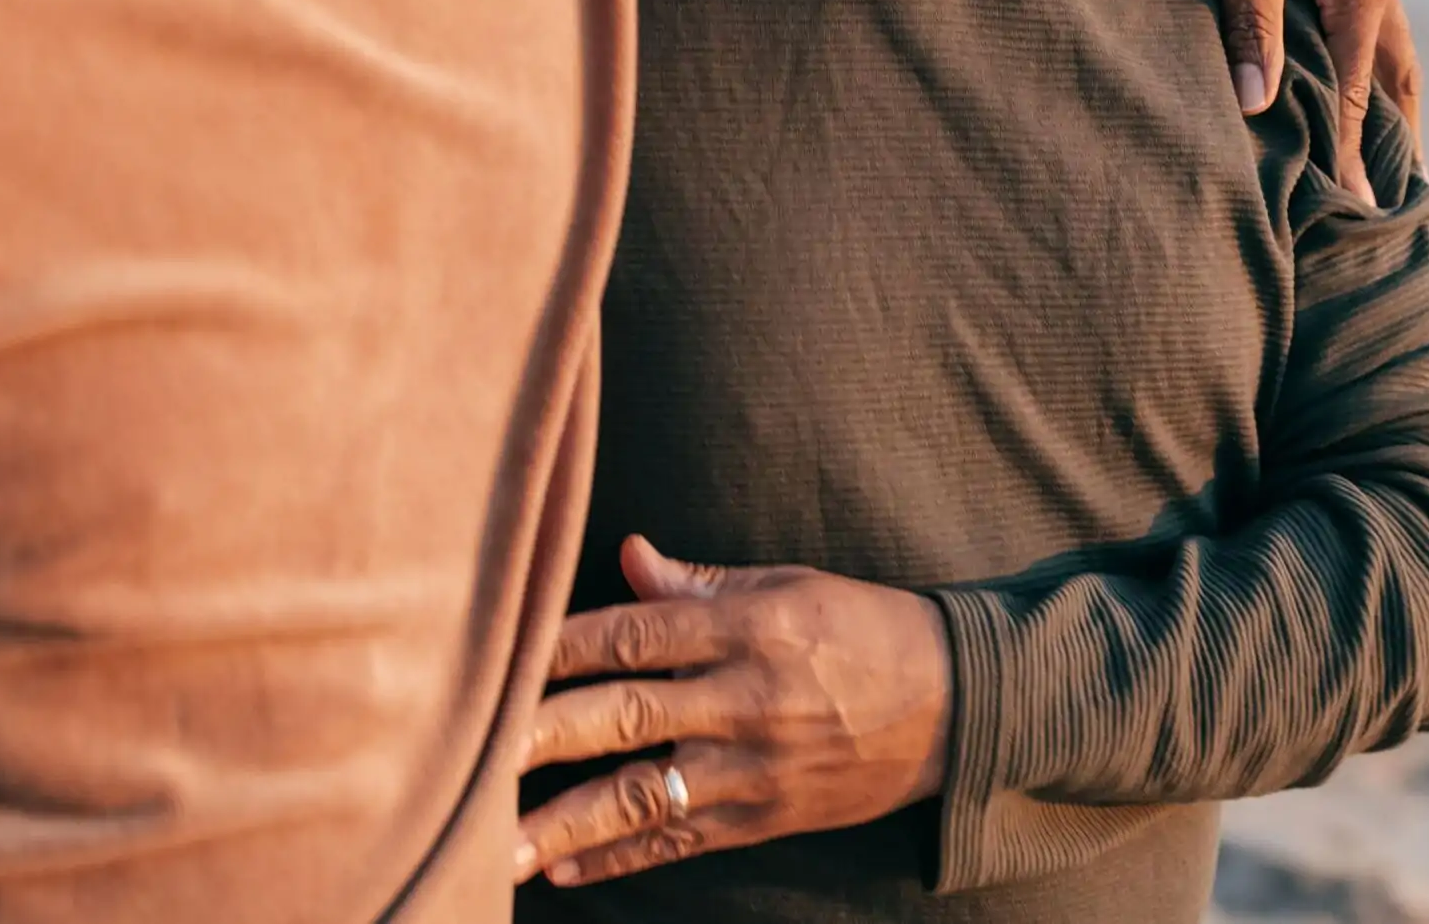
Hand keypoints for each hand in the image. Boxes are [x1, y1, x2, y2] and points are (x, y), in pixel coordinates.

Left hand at [515, 537, 952, 888]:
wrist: (956, 705)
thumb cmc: (865, 629)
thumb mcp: (792, 585)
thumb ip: (702, 584)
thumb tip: (628, 558)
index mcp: (750, 627)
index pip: (635, 633)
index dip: (560, 645)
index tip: (497, 655)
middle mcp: (746, 698)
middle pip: (626, 717)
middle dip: (542, 736)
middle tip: (471, 753)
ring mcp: (755, 767)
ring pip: (644, 797)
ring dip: (565, 822)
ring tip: (495, 845)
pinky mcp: (766, 818)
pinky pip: (680, 842)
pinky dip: (620, 858)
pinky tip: (563, 870)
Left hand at [1199, 0, 1421, 195]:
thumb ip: (1250, 25)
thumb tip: (1257, 105)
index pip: (1358, 94)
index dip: (1355, 155)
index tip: (1360, 212)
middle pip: (1398, 78)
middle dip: (1399, 136)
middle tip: (1408, 196)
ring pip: (1392, 46)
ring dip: (1395, 98)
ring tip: (1400, 146)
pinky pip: (1376, 16)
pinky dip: (1378, 55)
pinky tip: (1364, 68)